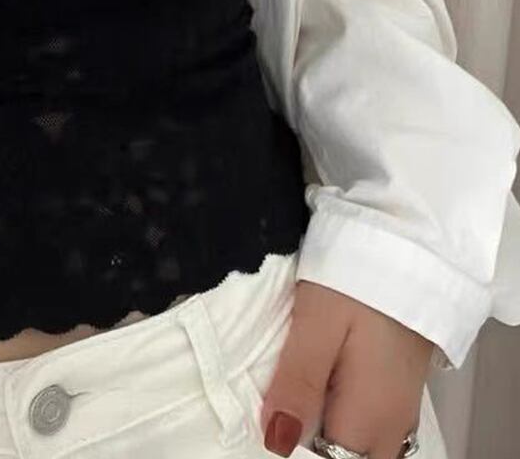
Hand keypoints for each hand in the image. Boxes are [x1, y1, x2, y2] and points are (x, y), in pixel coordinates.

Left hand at [257, 279, 433, 458]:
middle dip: (309, 438)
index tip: (266, 413)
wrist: (412, 240)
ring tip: (290, 380)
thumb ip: (298, 383)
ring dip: (322, 422)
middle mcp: (391, 423)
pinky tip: (315, 374)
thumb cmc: (360, 275)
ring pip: (356, 439)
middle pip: (345, 455)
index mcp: (369, 416)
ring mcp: (398, 405)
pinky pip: (365, 417)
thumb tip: (276, 440)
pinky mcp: (396, 383)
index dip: (291, 443)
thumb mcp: (318, 321)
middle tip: (275, 395)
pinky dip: (337, 407)